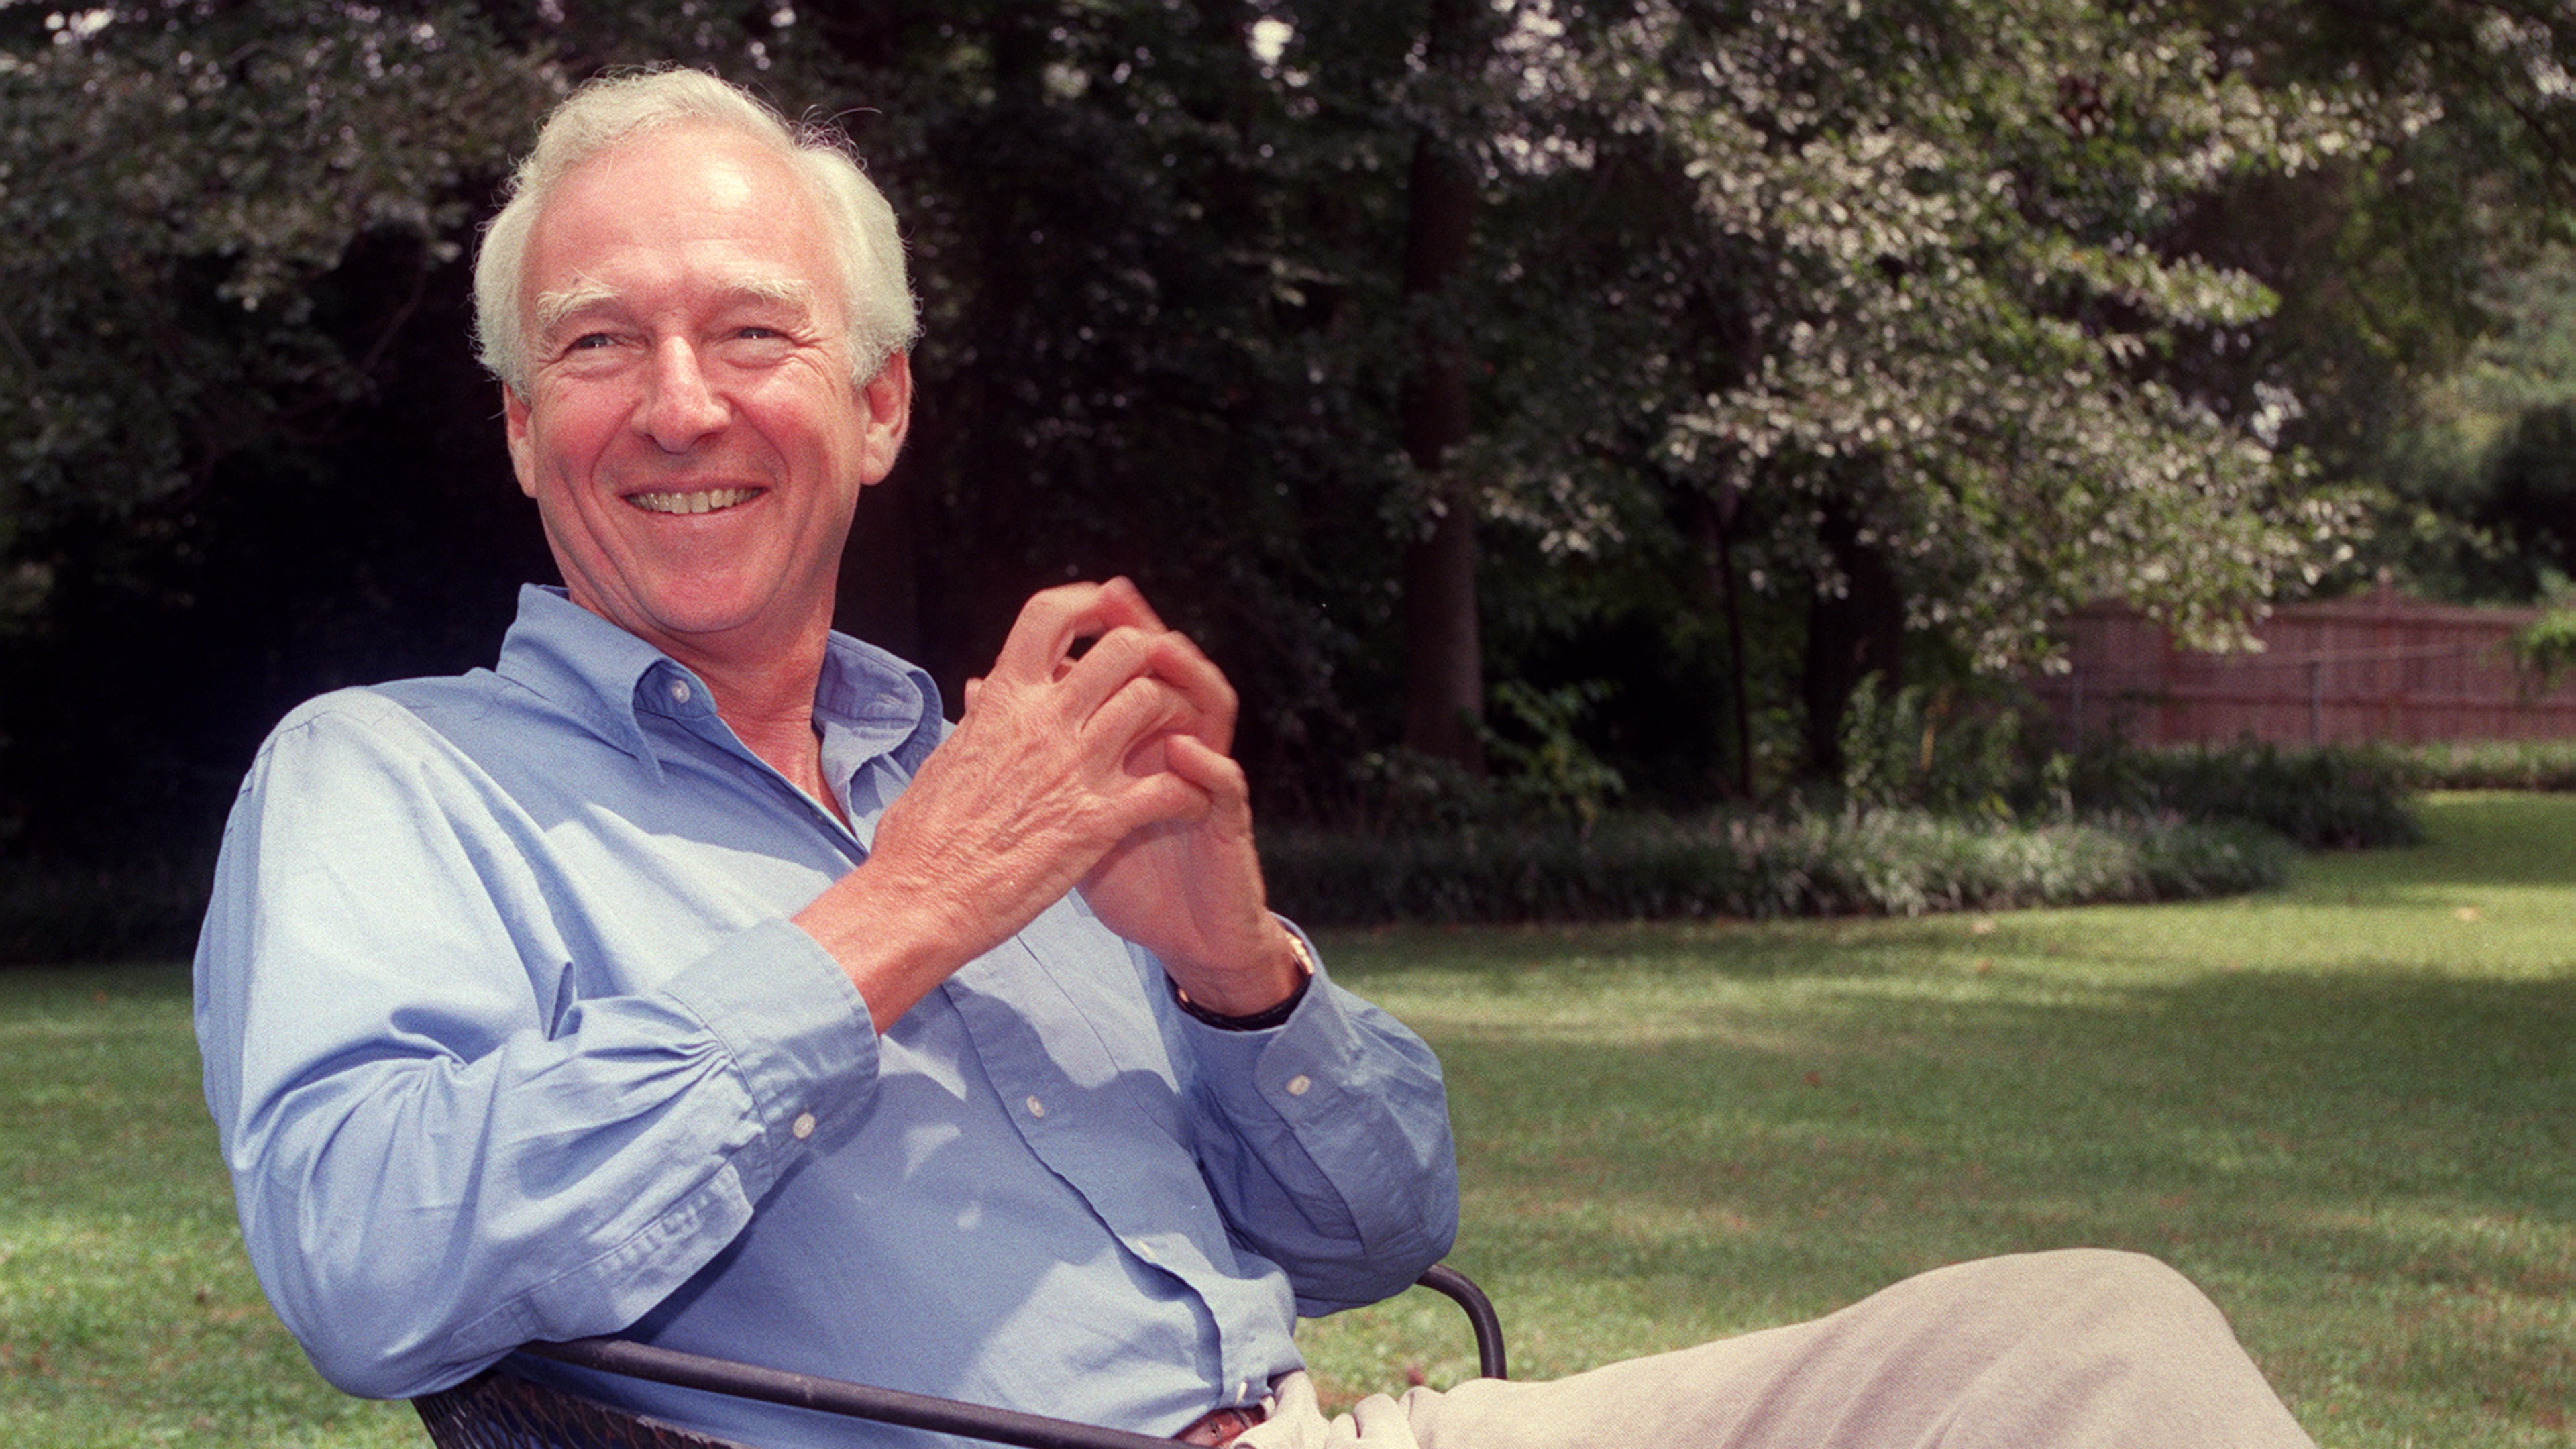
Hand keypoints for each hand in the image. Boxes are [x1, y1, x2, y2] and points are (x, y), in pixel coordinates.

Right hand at [795, 579, 1286, 1026]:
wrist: (918, 900)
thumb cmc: (919, 839)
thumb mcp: (945, 759)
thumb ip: (978, 721)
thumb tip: (982, 694)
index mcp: (1003, 700)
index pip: (1049, 615)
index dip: (1088, 603)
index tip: (1107, 616)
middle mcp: (1044, 721)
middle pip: (1124, 648)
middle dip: (1152, 661)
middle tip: (1159, 689)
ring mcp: (1075, 767)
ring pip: (1155, 702)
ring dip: (1178, 718)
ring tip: (1179, 744)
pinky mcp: (1098, 820)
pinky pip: (1169, 787)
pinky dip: (1189, 792)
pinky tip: (1186, 805)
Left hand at [1068, 614, 1300, 1019]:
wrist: (1187, 934)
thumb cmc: (1131, 871)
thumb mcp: (1068, 809)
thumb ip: (1035, 751)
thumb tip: (981, 690)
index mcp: (1136, 738)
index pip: (1124, 670)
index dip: (1105, 633)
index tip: (1080, 600)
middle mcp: (1175, 747)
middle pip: (1168, 673)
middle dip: (1143, 632)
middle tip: (1118, 599)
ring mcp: (1204, 782)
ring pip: (1212, 711)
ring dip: (1188, 678)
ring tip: (1162, 651)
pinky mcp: (1224, 825)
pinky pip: (1223, 786)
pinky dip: (1205, 764)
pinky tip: (1182, 748)